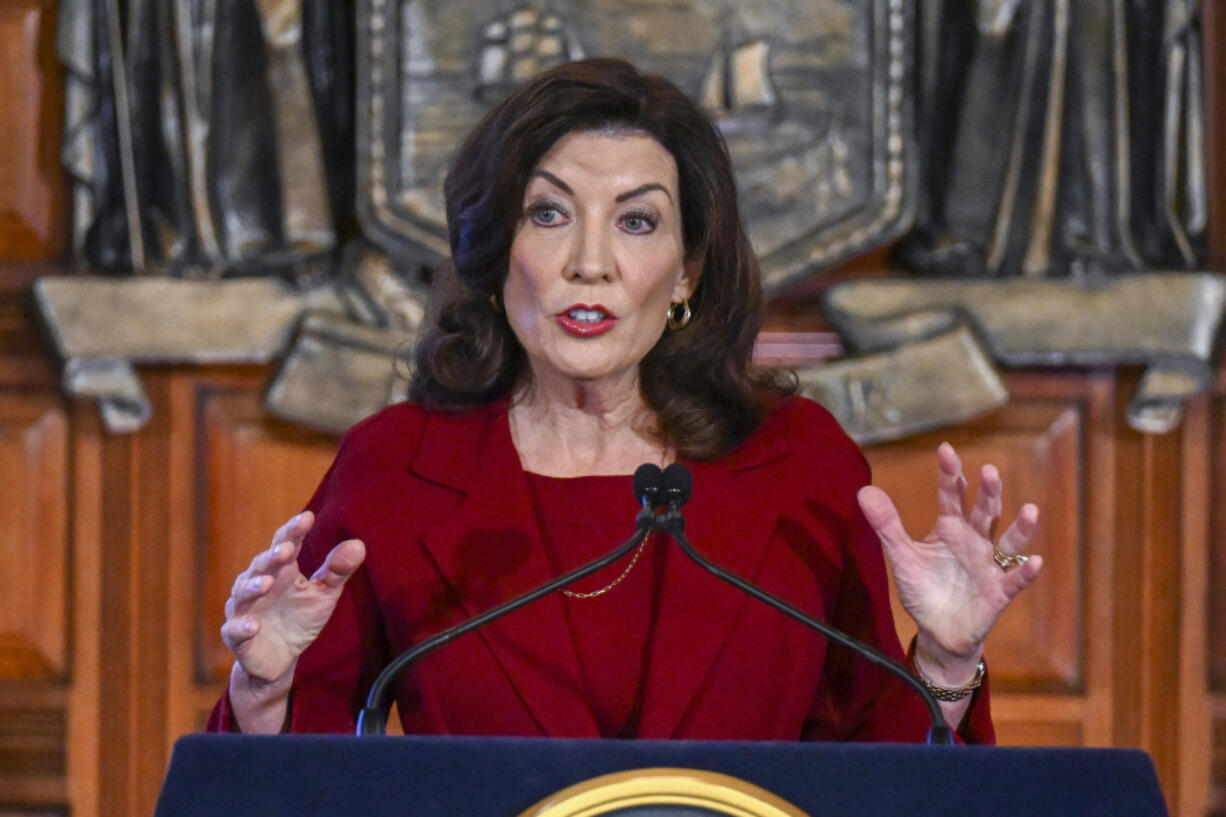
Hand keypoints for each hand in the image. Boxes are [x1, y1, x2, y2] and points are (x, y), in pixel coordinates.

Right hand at [221, 511, 365, 684]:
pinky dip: (242, 627)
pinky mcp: (237, 636)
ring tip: (267, 583)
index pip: (286, 544)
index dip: (294, 531)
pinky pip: (235, 630)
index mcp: (282, 571)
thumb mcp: (324, 595)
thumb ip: (337, 571)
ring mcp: (244, 609)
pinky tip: (254, 626)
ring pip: (243, 593)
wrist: (280, 659)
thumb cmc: (300, 619)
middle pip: (262, 564)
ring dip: (253, 587)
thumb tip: (358, 545)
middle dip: (272, 557)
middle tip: (287, 550)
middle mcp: (259, 584)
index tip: (307, 517)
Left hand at [856, 442, 1041, 671]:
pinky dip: (1025, 572)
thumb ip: (887, 525)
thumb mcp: (901, 556)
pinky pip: (1014, 580)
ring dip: (1021, 528)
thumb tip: (864, 491)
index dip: (949, 474)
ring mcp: (989, 566)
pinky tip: (1036, 561)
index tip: (945, 450)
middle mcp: (974, 541)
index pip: (951, 496)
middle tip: (989, 471)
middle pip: (983, 512)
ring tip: (1030, 510)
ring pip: (1009, 542)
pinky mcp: (998, 593)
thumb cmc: (923, 589)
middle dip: (987, 493)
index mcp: (950, 528)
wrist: (936, 631)